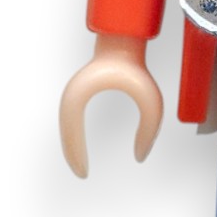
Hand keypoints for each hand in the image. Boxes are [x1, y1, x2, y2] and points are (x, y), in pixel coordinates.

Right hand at [59, 33, 162, 175]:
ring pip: (66, 126)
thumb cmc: (134, 65)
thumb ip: (150, 128)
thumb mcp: (150, 100)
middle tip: (81, 174)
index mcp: (84, 90)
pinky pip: (71, 121)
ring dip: (71, 146)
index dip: (75, 152)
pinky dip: (73, 138)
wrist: (122, 42)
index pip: (72, 128)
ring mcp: (73, 92)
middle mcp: (73, 92)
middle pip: (66, 131)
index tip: (84, 171)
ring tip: (79, 166)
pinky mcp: (78, 94)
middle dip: (71, 154)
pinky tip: (80, 151)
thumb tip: (140, 155)